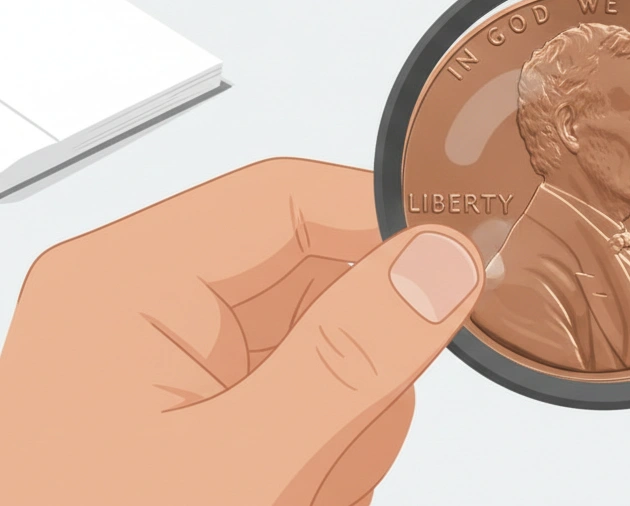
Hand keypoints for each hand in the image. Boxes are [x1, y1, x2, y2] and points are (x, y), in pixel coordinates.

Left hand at [0, 158, 483, 505]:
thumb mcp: (239, 466)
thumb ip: (350, 358)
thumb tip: (438, 266)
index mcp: (126, 284)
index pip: (289, 196)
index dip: (385, 225)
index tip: (460, 268)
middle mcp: (148, 309)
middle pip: (322, 279)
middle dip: (356, 372)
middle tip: (334, 442)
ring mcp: (182, 364)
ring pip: (333, 349)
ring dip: (346, 427)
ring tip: (301, 487)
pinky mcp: (207, 410)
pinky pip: (314, 398)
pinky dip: (327, 454)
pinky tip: (295, 492)